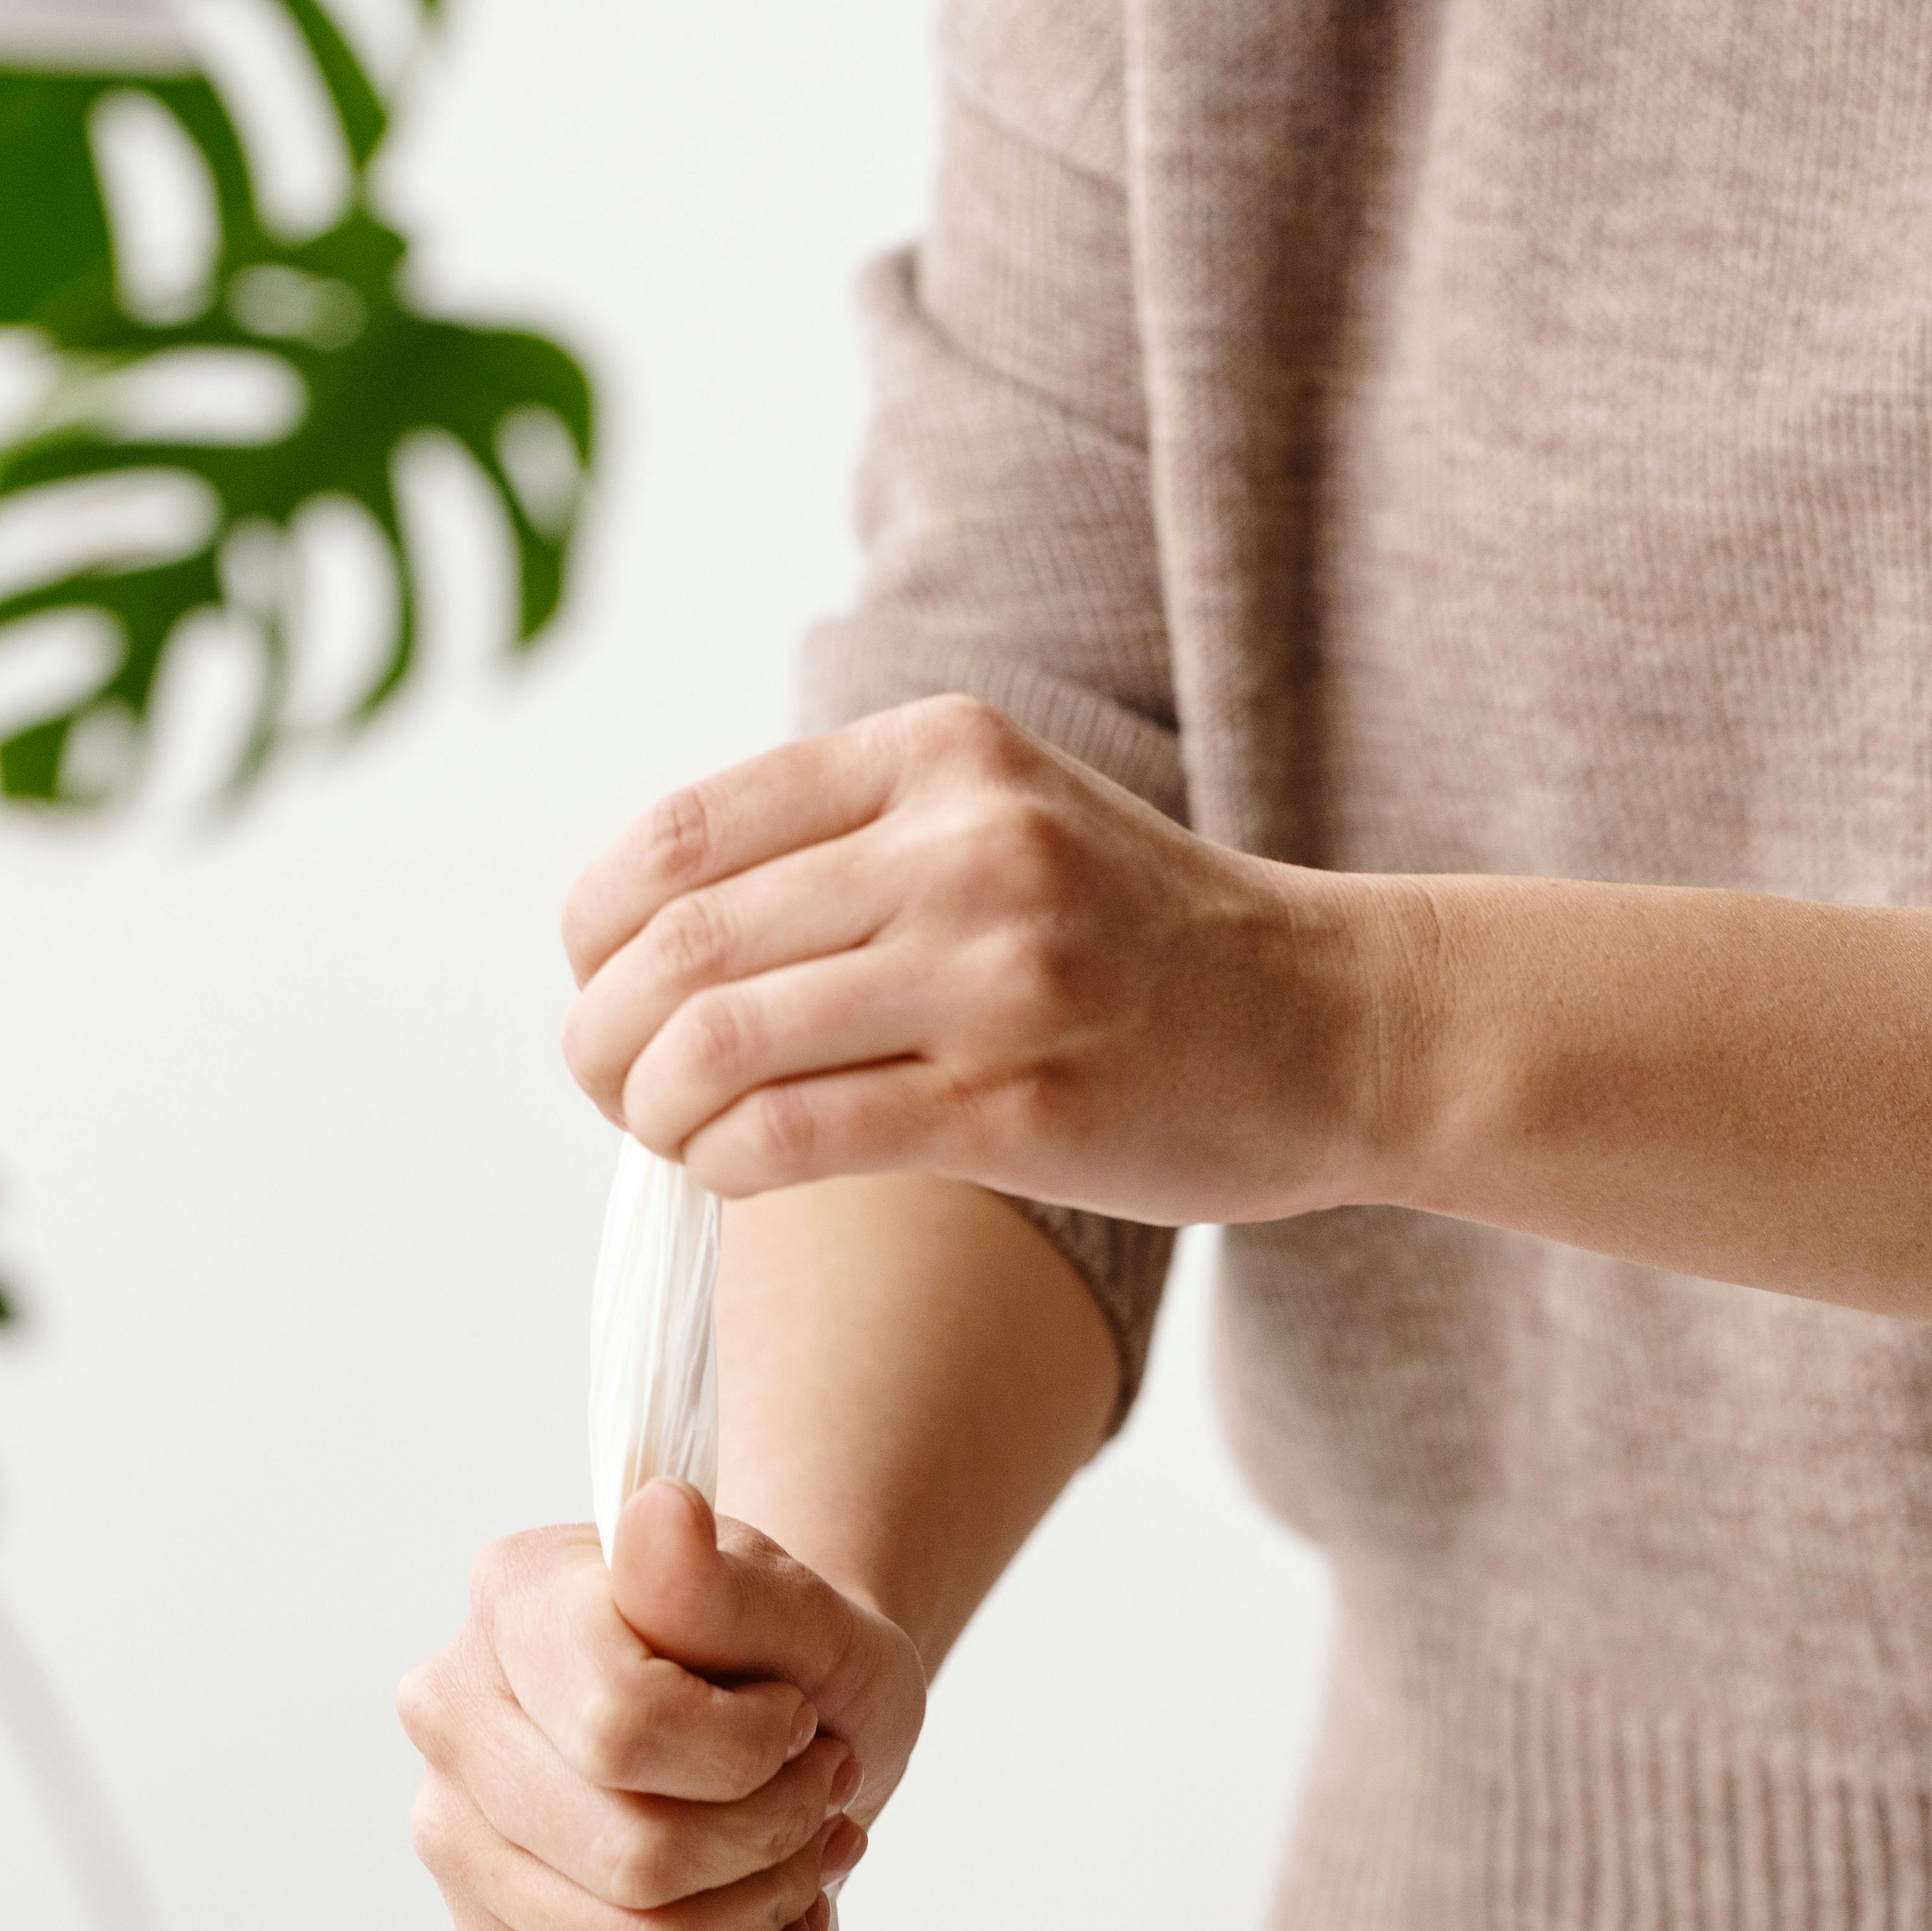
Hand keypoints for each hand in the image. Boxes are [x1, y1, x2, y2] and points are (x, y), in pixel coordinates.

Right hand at [398, 1478, 926, 1930]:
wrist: (778, 1711)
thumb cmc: (783, 1655)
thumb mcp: (802, 1603)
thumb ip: (725, 1577)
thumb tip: (658, 1519)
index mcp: (513, 1600)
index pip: (624, 1729)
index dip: (753, 1748)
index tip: (796, 1713)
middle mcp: (451, 1713)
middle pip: (635, 1858)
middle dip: (772, 1836)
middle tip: (820, 1784)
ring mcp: (454, 1835)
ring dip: (765, 1910)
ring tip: (803, 1845)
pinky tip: (780, 1922)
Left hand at [560, 696, 1419, 1223]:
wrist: (1333, 1022)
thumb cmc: (1139, 943)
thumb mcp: (1001, 818)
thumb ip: (848, 843)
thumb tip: (646, 930)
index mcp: (940, 756)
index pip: (684, 835)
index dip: (598, 930)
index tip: (601, 988)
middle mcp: (965, 847)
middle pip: (682, 944)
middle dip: (603, 1034)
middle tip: (610, 1083)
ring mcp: (996, 977)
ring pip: (719, 1044)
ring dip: (654, 1110)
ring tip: (671, 1134)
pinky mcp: (1017, 1107)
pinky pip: (795, 1137)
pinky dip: (724, 1165)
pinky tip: (734, 1174)